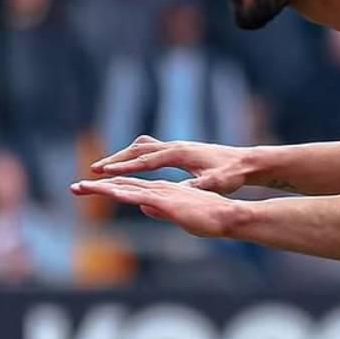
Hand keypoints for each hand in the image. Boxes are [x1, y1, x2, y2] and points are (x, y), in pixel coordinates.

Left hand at [71, 176, 242, 237]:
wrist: (227, 216)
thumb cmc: (208, 218)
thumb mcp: (177, 215)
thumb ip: (160, 209)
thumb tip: (144, 206)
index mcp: (160, 192)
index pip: (129, 188)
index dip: (108, 188)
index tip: (90, 190)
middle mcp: (157, 189)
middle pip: (121, 185)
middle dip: (97, 187)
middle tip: (74, 187)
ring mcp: (161, 194)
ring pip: (125, 188)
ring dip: (101, 188)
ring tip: (80, 188)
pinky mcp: (166, 201)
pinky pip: (139, 196)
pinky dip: (121, 194)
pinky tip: (106, 193)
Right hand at [90, 134, 249, 194]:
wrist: (246, 161)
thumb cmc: (231, 174)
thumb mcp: (215, 183)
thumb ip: (197, 187)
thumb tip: (180, 193)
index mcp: (180, 154)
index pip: (145, 160)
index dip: (123, 166)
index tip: (104, 172)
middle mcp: (175, 146)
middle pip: (137, 149)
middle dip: (115, 160)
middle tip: (93, 170)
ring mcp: (176, 146)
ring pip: (141, 147)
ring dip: (122, 156)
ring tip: (104, 168)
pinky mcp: (179, 150)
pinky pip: (149, 149)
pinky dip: (134, 155)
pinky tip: (129, 164)